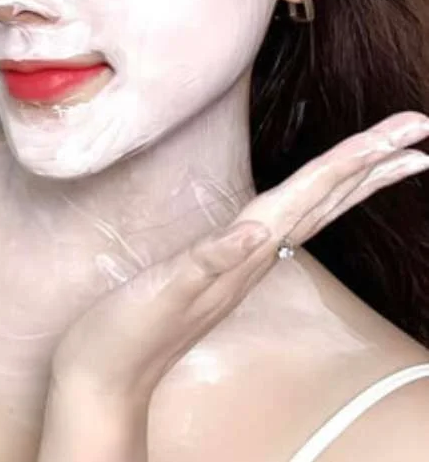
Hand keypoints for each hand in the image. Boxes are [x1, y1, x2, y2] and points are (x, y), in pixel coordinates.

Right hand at [44, 112, 428, 453]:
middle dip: (371, 162)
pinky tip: (310, 198)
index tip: (406, 134)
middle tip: (415, 128)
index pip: (313, 194)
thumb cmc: (129, 335)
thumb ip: (211, 262)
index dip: (357, 159)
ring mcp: (240, 263)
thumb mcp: (167, 296)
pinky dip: (301, 206)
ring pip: (309, 213)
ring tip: (387, 159)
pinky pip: (273, 227)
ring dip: (349, 182)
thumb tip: (259, 231)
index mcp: (246, 252)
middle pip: (325, 199)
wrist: (106, 375)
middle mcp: (253, 255)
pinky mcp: (218, 267)